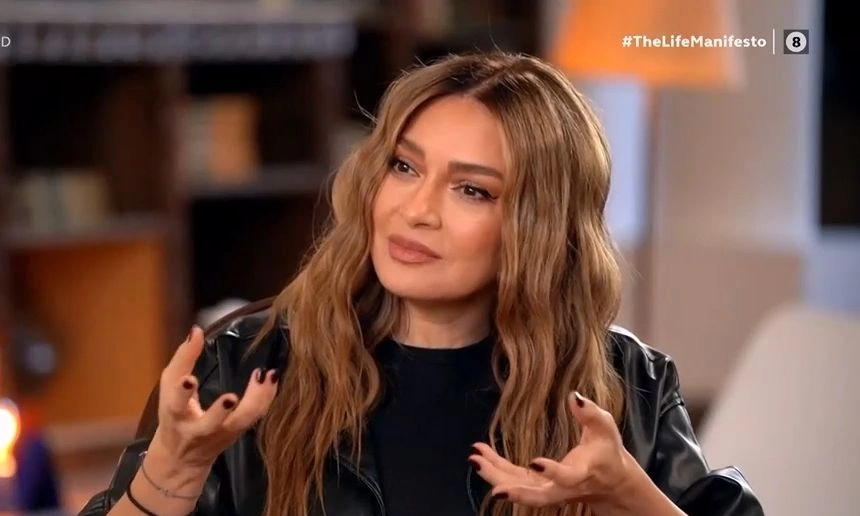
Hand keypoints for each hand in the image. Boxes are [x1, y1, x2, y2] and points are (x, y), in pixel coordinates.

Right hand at [150, 325, 278, 469]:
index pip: (176, 403)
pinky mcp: (237, 434)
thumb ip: (182, 359)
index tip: (189, 379)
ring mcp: (220, 435)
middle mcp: (198, 430)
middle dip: (218, 412)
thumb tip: (196, 330)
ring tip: (267, 376)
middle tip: (230, 398)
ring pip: (240, 422)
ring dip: (255, 401)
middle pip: (209, 425)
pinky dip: (266, 397)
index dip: (182, 393)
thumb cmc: (174, 414)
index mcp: (175, 415)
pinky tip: (272, 379)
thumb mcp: (169, 387)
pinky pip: (255, 416)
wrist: (181, 459)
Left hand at [469, 391, 637, 511]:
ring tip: (475, 459)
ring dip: (496, 476)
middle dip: (514, 489)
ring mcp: (548, 490)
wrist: (609, 481)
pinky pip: (514, 480)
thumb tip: (574, 396)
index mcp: (581, 473)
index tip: (535, 462)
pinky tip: (479, 455)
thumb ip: (591, 413)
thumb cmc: (606, 451)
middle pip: (538, 495)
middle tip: (491, 480)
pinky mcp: (537, 486)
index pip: (567, 477)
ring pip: (520, 489)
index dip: (553, 472)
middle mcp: (563, 488)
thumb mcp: (604, 428)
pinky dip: (495, 469)